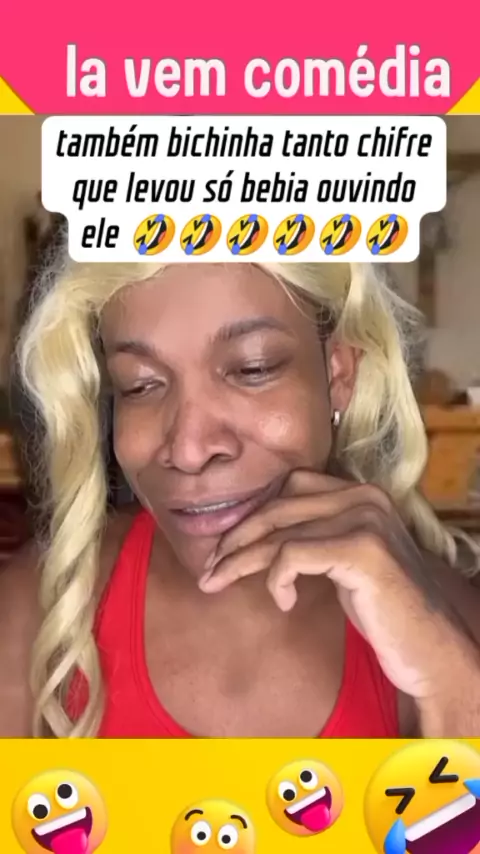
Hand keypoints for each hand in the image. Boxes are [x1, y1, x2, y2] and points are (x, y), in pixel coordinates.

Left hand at [199, 470, 478, 708]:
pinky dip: (277, 580)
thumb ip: (312, 535)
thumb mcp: (345, 560)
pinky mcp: (362, 550)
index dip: (251, 516)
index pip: (288, 488)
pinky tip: (286, 603)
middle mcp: (364, 497)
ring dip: (238, 562)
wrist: (431, 648)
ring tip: (217, 584)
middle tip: (208, 571)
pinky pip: (292, 556)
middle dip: (234, 540)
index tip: (224, 547)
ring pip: (278, 534)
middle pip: (277, 508)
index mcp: (360, 492)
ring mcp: (365, 520)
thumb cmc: (384, 608)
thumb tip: (250, 534)